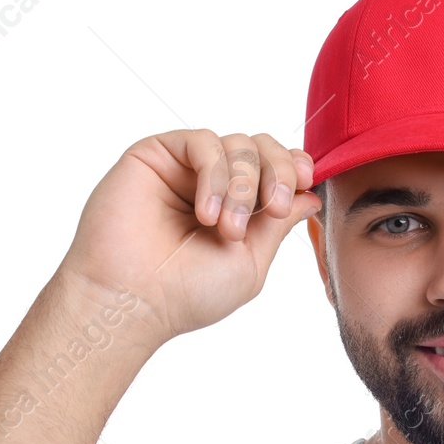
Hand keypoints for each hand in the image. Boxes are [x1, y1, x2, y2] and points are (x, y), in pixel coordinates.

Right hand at [56, 129, 318, 346]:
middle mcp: (213, 183)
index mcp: (239, 207)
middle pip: (263, 147)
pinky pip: (203, 142)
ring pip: (237, 144)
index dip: (295, 168)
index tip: (305, 183)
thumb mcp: (250, 262)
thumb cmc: (186, 293)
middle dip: (278, 173)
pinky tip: (206, 212)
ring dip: (243, 186)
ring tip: (226, 229)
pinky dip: (215, 174)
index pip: (278, 168)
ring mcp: (184, 168)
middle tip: (273, 208)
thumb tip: (312, 195)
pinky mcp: (156, 154)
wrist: (132, 302)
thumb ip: (278, 226)